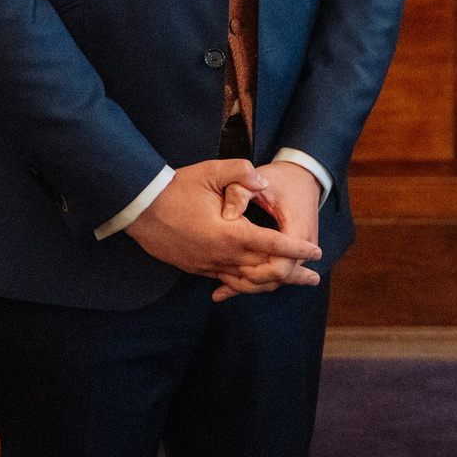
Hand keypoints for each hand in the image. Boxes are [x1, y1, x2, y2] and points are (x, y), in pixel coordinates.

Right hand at [123, 159, 320, 293]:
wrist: (139, 208)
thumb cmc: (175, 188)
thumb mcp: (210, 172)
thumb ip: (241, 173)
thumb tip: (262, 180)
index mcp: (231, 233)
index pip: (273, 244)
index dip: (296, 248)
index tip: (316, 252)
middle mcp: (222, 255)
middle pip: (265, 269)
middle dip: (292, 273)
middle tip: (314, 278)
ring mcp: (208, 265)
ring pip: (247, 281)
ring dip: (270, 283)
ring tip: (290, 284)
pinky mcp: (197, 268)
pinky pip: (226, 280)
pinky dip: (245, 283)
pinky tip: (253, 284)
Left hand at [210, 160, 323, 302]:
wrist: (304, 176)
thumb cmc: (281, 179)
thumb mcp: (261, 180)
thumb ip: (241, 193)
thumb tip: (226, 216)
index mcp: (298, 229)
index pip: (281, 265)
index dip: (257, 271)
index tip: (230, 267)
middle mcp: (305, 245)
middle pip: (278, 277)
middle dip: (250, 283)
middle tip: (220, 284)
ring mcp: (302, 252)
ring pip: (277, 279)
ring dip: (251, 285)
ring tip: (221, 291)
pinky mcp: (294, 253)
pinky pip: (276, 273)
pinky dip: (256, 280)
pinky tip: (230, 289)